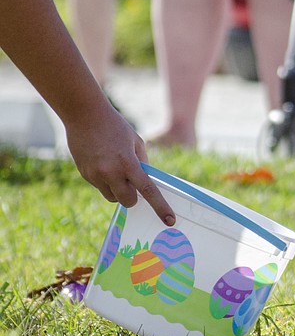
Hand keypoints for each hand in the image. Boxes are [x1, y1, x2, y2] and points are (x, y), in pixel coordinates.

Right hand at [63, 107, 174, 225]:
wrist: (84, 114)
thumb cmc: (115, 126)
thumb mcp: (136, 142)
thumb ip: (142, 163)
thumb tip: (145, 183)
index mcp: (129, 163)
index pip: (148, 191)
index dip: (160, 207)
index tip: (169, 221)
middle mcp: (111, 172)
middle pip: (128, 201)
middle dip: (133, 198)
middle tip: (134, 187)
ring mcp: (95, 175)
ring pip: (112, 197)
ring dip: (118, 190)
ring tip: (115, 170)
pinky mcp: (84, 174)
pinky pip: (99, 187)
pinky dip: (105, 181)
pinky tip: (102, 163)